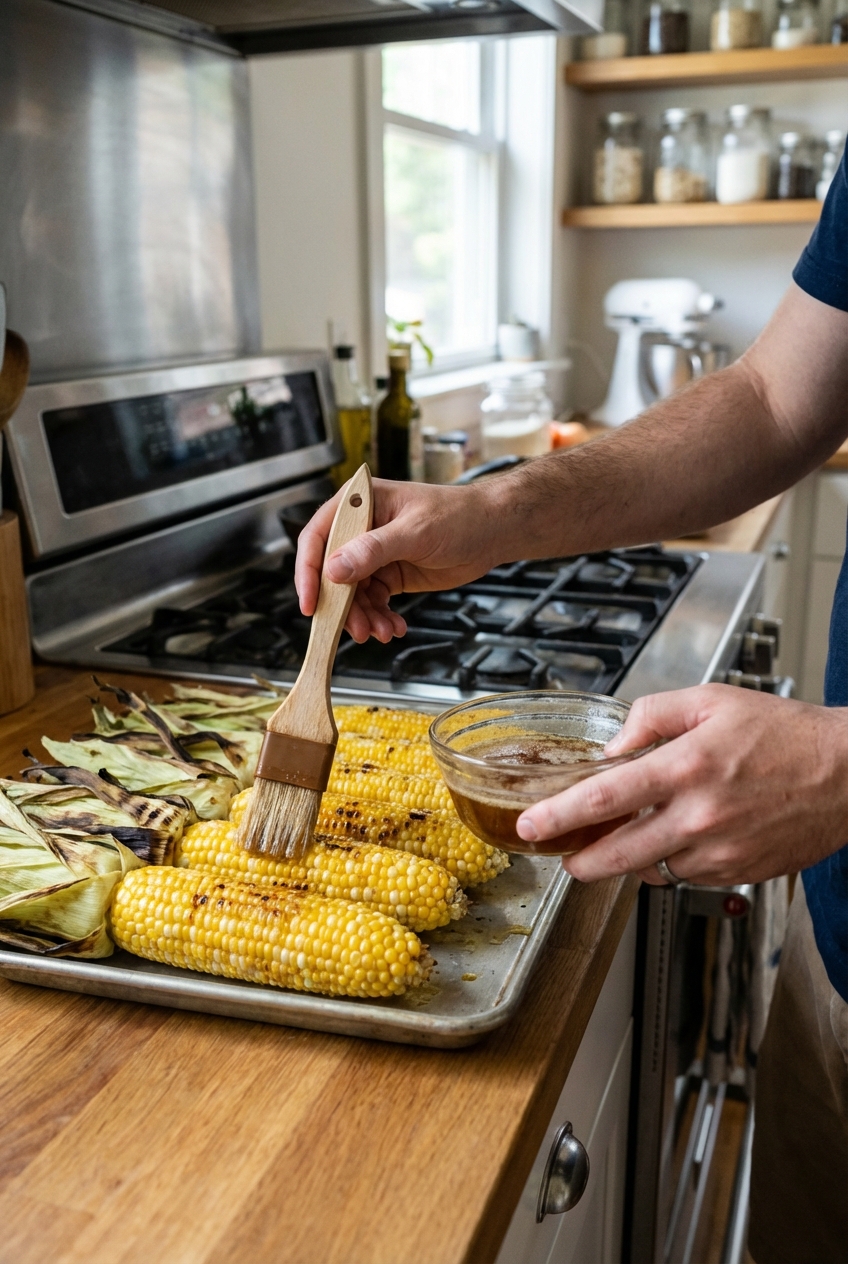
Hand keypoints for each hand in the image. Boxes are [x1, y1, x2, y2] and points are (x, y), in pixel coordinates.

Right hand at [295, 478, 506, 642]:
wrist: (492, 531)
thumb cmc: (459, 515)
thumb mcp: (415, 532)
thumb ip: (373, 550)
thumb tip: (335, 569)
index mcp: (360, 505)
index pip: (319, 537)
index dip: (309, 571)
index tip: (312, 603)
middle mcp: (361, 529)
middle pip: (333, 573)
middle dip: (344, 605)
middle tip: (358, 629)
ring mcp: (374, 554)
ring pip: (353, 593)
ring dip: (364, 617)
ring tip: (383, 631)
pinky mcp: (389, 574)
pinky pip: (373, 601)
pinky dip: (380, 617)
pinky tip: (394, 627)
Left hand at [515, 684, 847, 885]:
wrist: (847, 772)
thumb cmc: (784, 733)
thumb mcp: (711, 700)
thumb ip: (651, 716)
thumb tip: (614, 747)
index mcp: (687, 767)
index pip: (605, 797)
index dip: (559, 816)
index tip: (532, 825)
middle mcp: (700, 815)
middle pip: (618, 854)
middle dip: (580, 861)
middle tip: (565, 856)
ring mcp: (720, 850)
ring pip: (651, 870)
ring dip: (628, 860)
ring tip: (623, 841)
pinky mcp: (738, 872)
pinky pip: (686, 877)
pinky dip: (670, 863)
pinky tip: (674, 840)